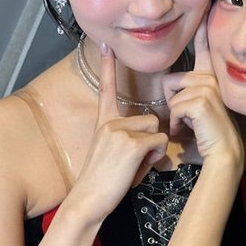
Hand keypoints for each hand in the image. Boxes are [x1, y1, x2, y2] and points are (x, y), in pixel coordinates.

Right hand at [67, 45, 168, 223]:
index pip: (106, 88)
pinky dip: (154, 158)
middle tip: (132, 162)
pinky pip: (158, 143)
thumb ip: (128, 138)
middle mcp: (110, 121)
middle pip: (149, 120)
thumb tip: (152, 137)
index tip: (106, 45)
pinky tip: (137, 169)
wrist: (88, 200)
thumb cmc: (103, 181)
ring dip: (152, 150)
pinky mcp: (130, 144)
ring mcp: (119, 131)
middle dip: (149, 142)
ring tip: (134, 166)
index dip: (107, 66)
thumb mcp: (113, 153)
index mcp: (104, 121)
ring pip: (156, 131)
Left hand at [162, 21, 242, 167]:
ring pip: (170, 96)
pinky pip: (174, 107)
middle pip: (170, 81)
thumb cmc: (207, 132)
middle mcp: (210, 78)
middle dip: (171, 102)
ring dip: (174, 115)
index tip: (208, 3)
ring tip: (191, 124)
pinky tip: (189, 129)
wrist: (223, 151)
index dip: (203, 29)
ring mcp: (207, 87)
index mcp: (209, 77)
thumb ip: (187, 93)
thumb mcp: (195, 107)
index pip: (204, 48)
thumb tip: (171, 88)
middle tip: (189, 118)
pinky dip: (177, 123)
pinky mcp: (201, 99)